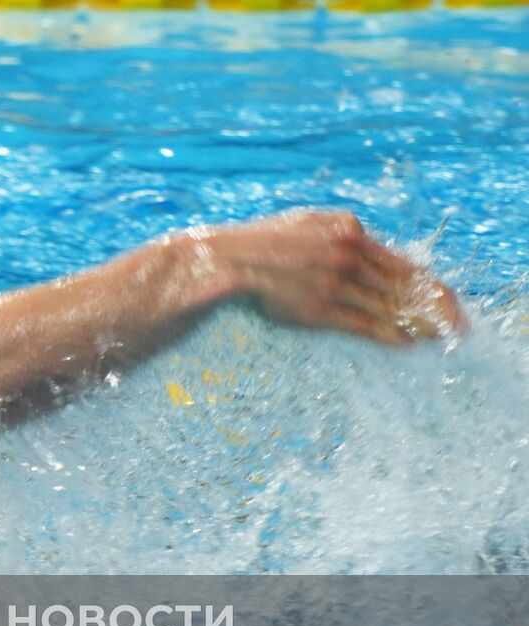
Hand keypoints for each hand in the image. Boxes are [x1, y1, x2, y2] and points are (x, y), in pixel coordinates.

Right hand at [199, 210, 467, 345]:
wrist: (230, 260)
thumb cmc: (267, 241)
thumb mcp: (311, 222)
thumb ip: (344, 232)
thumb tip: (371, 248)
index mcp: (349, 229)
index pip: (402, 261)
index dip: (429, 283)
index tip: (448, 299)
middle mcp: (348, 254)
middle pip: (403, 285)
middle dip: (434, 308)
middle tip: (455, 325)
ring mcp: (335, 282)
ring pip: (387, 306)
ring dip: (415, 324)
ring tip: (435, 336)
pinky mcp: (319, 308)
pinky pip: (363, 324)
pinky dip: (388, 334)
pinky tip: (406, 342)